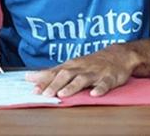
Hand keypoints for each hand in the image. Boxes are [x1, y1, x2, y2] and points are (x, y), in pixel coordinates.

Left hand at [25, 45, 139, 97]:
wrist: (118, 54)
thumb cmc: (91, 63)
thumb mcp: (72, 66)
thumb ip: (53, 73)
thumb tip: (31, 78)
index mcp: (72, 66)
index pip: (54, 72)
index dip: (43, 79)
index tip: (31, 86)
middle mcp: (81, 68)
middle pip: (66, 75)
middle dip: (54, 85)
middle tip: (44, 94)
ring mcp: (95, 73)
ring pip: (82, 79)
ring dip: (72, 87)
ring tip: (63, 94)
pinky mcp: (109, 78)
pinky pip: (105, 84)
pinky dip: (99, 89)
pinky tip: (94, 94)